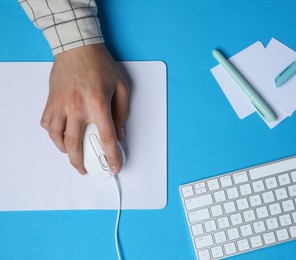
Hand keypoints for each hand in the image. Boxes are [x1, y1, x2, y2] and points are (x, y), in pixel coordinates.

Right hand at [41, 43, 128, 174]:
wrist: (77, 46)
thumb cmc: (100, 64)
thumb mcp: (121, 87)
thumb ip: (122, 113)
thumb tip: (121, 134)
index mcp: (97, 104)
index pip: (106, 138)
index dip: (111, 156)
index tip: (114, 167)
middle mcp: (77, 107)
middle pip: (75, 144)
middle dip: (80, 162)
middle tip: (85, 169)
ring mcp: (61, 104)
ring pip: (57, 137)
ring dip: (64, 151)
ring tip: (72, 155)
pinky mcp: (51, 100)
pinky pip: (47, 123)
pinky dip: (52, 134)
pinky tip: (59, 136)